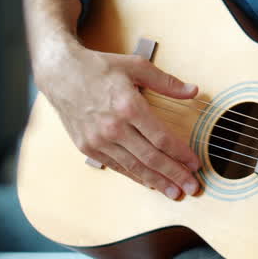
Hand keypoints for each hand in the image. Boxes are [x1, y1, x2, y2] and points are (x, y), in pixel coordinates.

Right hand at [37, 38, 201, 198]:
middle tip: (192, 187)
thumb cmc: (100, 67)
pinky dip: (134, 176)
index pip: (161, 137)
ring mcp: (98, 140)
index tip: (195, 164)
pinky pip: (116, 166)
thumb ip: (167, 82)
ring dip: (157, 182)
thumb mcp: (136, 66)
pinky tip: (149, 182)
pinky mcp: (87, 147)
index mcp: (128, 106)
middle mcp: (113, 127)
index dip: (181, 154)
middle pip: (150, 158)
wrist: (61, 73)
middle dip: (174, 175)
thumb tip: (193, 91)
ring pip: (134, 167)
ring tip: (174, 192)